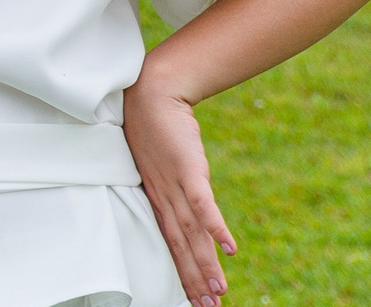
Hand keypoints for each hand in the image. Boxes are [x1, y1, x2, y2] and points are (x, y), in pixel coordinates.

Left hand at [124, 75, 232, 306]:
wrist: (149, 92)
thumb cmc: (153, 129)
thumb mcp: (157, 164)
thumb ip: (168, 186)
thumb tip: (179, 204)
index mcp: (156, 197)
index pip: (170, 242)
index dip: (181, 271)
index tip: (192, 298)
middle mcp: (163, 196)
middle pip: (181, 245)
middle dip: (194, 279)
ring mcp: (174, 184)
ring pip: (192, 232)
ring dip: (206, 263)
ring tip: (218, 292)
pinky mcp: (187, 168)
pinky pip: (202, 202)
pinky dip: (215, 226)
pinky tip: (228, 248)